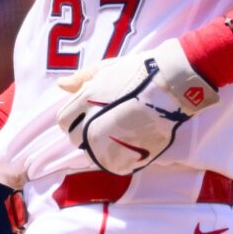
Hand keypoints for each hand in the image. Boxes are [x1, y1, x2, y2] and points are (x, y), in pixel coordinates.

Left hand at [53, 37, 212, 175]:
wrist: (172, 87)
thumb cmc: (139, 74)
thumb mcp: (106, 69)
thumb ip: (81, 79)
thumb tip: (60, 84)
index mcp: (83, 105)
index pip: (63, 121)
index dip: (76, 116)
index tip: (91, 112)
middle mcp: (90, 127)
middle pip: (75, 138)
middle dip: (85, 130)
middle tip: (107, 121)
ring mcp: (107, 146)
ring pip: (91, 153)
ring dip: (100, 145)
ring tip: (119, 131)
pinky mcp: (123, 159)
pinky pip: (110, 164)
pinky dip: (116, 157)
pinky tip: (128, 143)